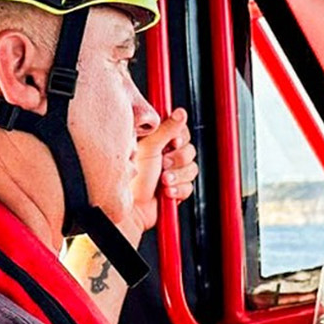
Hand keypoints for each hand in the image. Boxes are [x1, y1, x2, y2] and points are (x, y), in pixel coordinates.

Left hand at [125, 107, 197, 238]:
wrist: (131, 210)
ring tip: (162, 181)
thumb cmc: (132, 179)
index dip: (180, 136)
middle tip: (163, 164)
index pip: (180, 131)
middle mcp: (165, 155)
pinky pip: (190, 186)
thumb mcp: (149, 148)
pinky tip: (166, 192)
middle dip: (178, 159)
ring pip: (192, 168)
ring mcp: (171, 172)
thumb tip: (181, 112)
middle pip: (189, 149)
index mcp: (157, 141)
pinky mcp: (176, 188)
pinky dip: (179, 190)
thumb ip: (166, 129)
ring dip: (178, 176)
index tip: (172, 142)